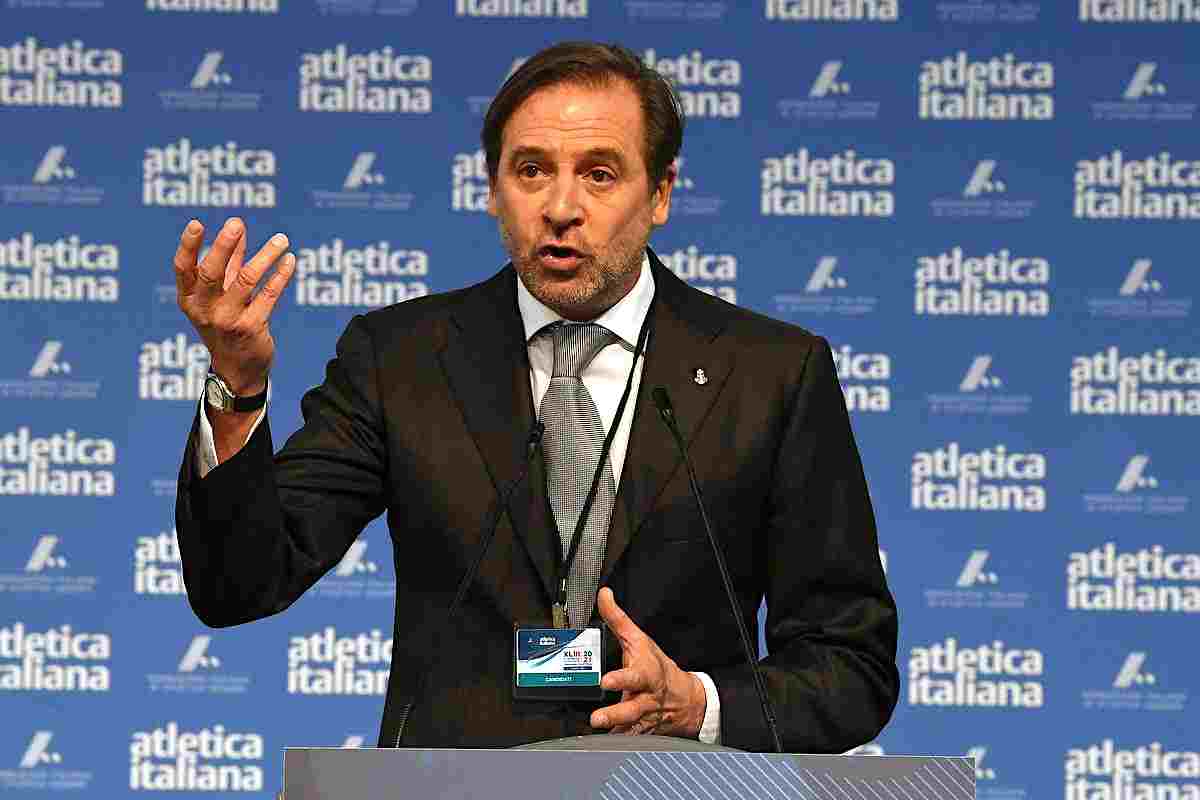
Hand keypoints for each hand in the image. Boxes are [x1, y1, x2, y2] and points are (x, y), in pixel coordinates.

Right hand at [173, 217, 294, 394]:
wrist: (237, 369)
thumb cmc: (226, 324)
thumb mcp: (220, 294)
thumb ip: (229, 262)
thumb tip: (238, 227)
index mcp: (189, 299)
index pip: (183, 268)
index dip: (188, 246)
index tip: (197, 223)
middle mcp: (204, 310)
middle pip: (211, 272)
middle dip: (223, 245)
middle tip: (236, 223)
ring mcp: (227, 320)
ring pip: (246, 281)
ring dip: (266, 257)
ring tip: (282, 239)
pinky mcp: (251, 327)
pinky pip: (269, 295)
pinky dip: (280, 275)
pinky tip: (290, 261)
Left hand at [589, 587, 706, 737]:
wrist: (685, 698)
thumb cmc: (658, 666)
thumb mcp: (640, 640)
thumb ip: (618, 619)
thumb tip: (603, 596)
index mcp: (646, 675)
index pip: (634, 676)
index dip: (621, 679)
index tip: (606, 681)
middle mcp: (645, 698)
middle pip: (631, 708)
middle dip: (615, 713)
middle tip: (597, 718)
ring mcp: (643, 718)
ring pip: (629, 728)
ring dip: (614, 732)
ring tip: (597, 733)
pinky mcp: (640, 731)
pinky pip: (628, 739)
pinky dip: (618, 743)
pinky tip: (603, 746)